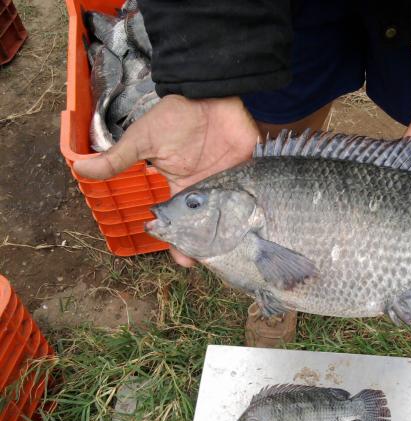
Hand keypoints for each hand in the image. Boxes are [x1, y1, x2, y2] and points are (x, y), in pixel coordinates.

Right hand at [74, 95, 259, 265]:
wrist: (208, 94)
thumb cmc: (175, 117)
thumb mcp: (144, 140)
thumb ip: (119, 158)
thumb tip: (80, 168)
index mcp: (179, 189)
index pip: (178, 222)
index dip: (179, 242)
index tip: (183, 260)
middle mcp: (204, 192)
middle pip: (206, 226)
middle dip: (207, 245)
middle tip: (211, 262)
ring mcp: (226, 184)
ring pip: (231, 218)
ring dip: (232, 234)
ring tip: (232, 253)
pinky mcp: (247, 174)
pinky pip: (252, 198)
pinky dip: (255, 213)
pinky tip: (255, 230)